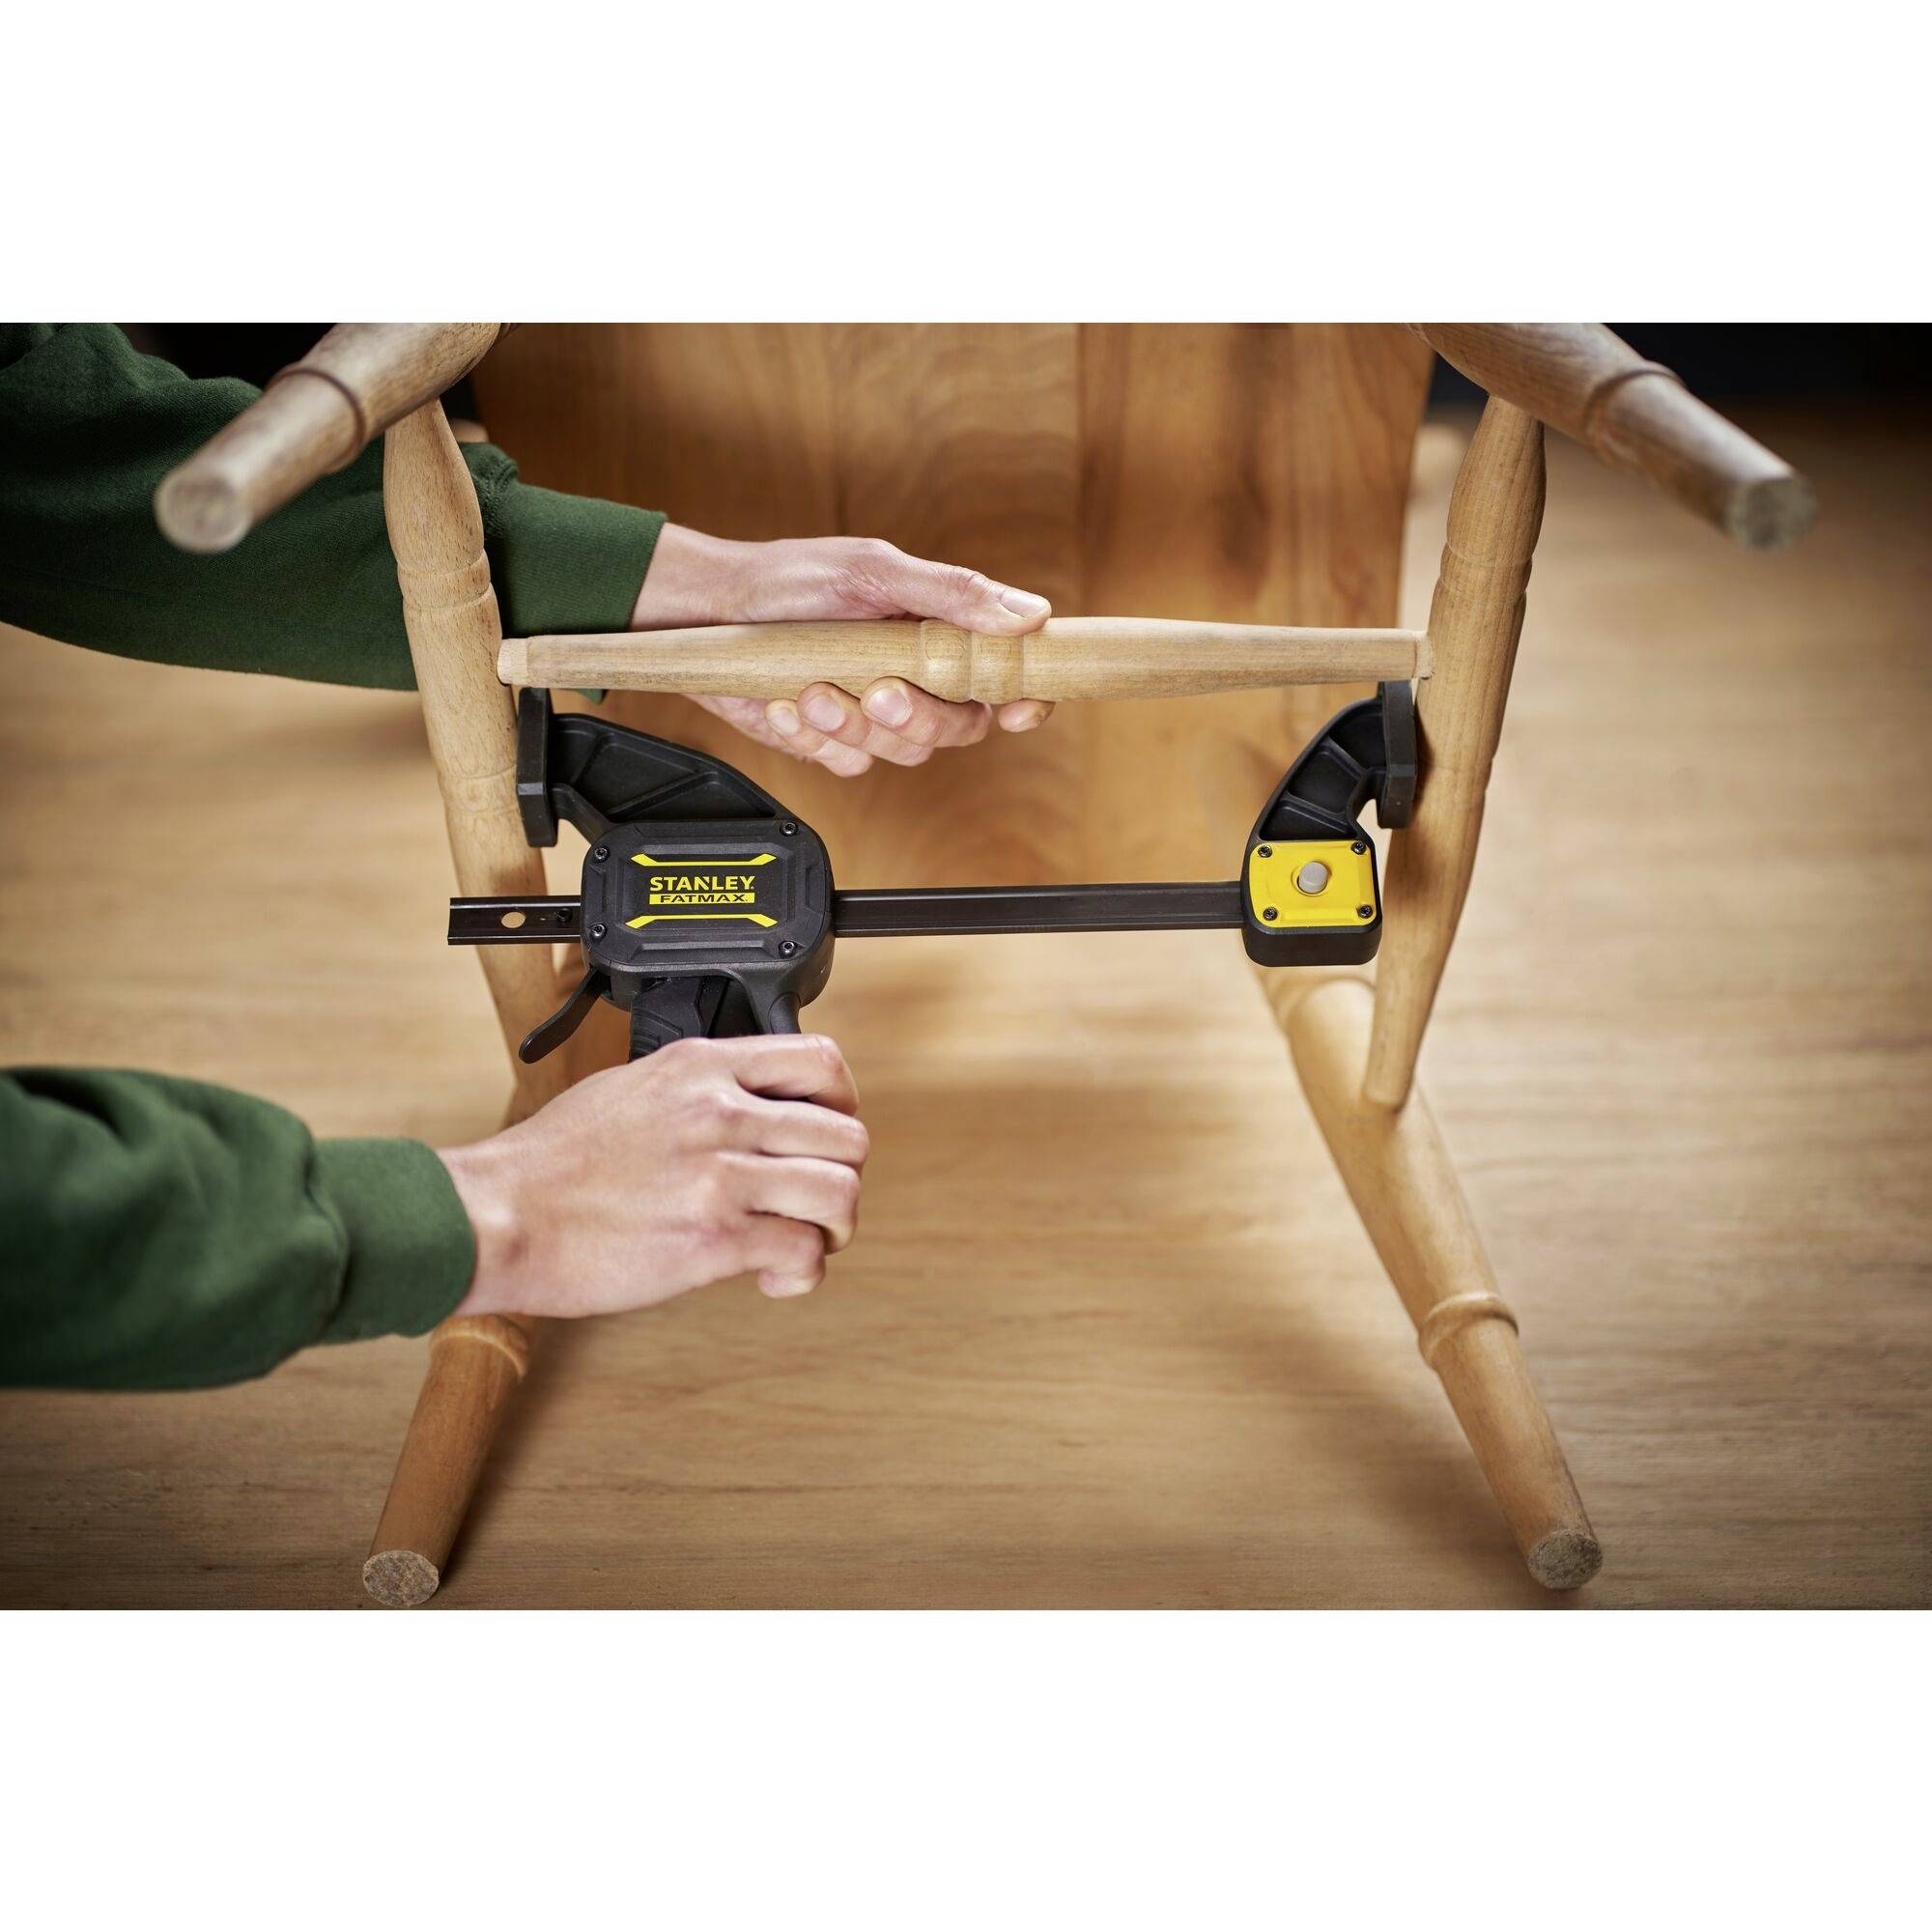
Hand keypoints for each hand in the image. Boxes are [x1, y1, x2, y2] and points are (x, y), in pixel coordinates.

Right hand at [439, 1034, 866, 1315]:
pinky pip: (803, 1252)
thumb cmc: (550, 1163)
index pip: (820, 1061)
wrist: (499, 1216)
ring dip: (834, 1228)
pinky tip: (769, 1275)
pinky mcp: (713, 1238)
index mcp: (701, 1068)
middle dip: (842, 1177)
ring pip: (840, 1193)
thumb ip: (697, 1092)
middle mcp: (721, 1113)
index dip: (841, 1103)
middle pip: (847, 1135)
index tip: (824, 1133)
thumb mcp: (632, 1088)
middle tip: (813, 1203)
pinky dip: (802, 1272)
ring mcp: (720, 1175)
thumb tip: (743, 1109)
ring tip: (803, 1242)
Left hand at [630, 524, 1054, 775]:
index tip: (1018, 707)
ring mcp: (873, 715)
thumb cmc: (791, 579)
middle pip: (958, 727)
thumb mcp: (875, 571)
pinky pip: (846, 764)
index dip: (1024, 699)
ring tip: (811, 687)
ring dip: (854, 724)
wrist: (708, 610)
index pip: (1004, 677)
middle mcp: (914, 679)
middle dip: (918, 714)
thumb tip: (1031, 614)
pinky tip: (785, 702)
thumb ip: (953, 594)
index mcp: (938, 635)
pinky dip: (813, 736)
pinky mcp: (831, 742)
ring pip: (902, 752)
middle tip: (879, 691)